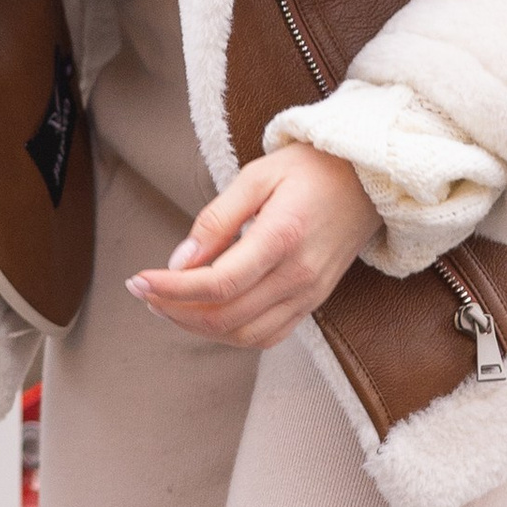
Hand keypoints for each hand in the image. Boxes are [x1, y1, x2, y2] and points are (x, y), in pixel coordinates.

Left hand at [127, 144, 376, 351]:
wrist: (368, 180)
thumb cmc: (310, 170)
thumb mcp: (257, 176)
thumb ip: (216, 219)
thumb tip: (180, 261)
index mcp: (282, 238)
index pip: (217, 284)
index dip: (171, 289)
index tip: (138, 280)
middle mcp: (298, 276)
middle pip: (225, 316)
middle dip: (174, 310)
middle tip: (144, 290)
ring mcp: (308, 295)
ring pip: (242, 335)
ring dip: (197, 327)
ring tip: (167, 303)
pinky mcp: (312, 304)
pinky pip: (266, 336)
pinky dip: (229, 334)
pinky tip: (205, 313)